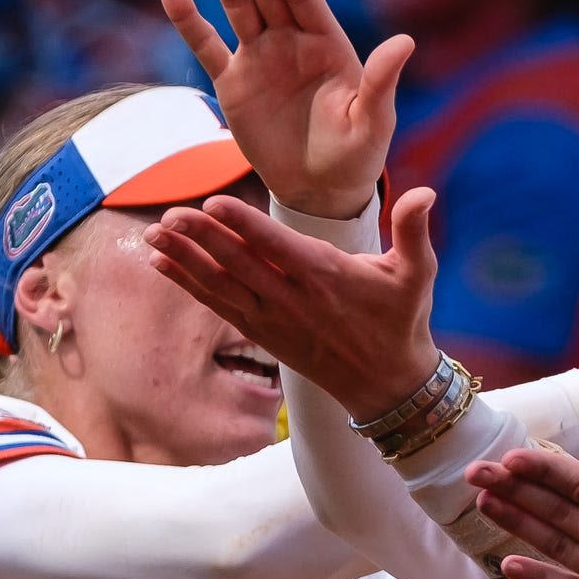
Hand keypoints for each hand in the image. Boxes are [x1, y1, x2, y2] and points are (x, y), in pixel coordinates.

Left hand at [146, 187, 439, 418]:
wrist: (389, 384)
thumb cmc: (403, 321)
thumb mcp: (417, 275)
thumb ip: (414, 232)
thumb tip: (426, 193)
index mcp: (328, 277)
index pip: (279, 247)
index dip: (244, 226)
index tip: (213, 204)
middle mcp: (295, 299)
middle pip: (240, 264)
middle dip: (202, 239)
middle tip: (170, 214)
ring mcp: (274, 318)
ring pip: (222, 284)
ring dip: (185, 259)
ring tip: (152, 233)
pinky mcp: (263, 333)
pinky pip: (218, 305)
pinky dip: (189, 283)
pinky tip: (160, 262)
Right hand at [160, 0, 409, 217]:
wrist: (322, 192)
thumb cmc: (358, 156)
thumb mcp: (374, 122)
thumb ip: (381, 81)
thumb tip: (406, 41)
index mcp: (327, 44)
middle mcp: (291, 42)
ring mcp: (260, 58)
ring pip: (236, 3)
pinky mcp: (232, 83)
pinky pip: (205, 43)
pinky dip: (187, 17)